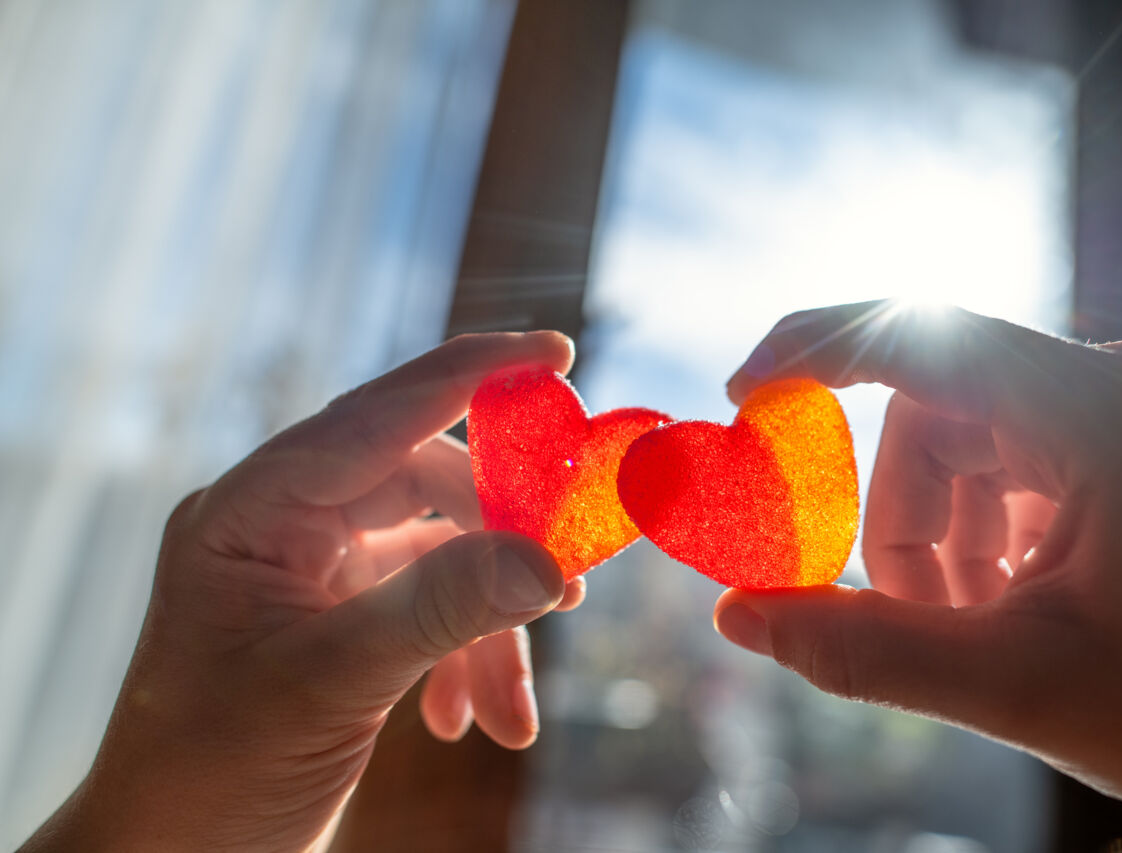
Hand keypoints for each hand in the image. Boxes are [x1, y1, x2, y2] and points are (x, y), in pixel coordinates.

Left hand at [22, 332, 582, 852]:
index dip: (472, 375)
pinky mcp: (342, 615)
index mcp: (252, 511)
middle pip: (427, 486)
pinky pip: (431, 606)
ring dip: (488, 627)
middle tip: (572, 584)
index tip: (556, 351)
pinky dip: (467, 659)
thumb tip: (546, 560)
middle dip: (501, 543)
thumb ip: (437, 611)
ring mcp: (315, 569)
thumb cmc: (209, 776)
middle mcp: (284, 525)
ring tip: (513, 709)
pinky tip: (472, 721)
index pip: (377, 416)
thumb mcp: (328, 686)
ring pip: (441, 555)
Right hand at [713, 301, 1121, 848]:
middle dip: (902, 519)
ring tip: (977, 628)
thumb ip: (867, 650)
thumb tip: (738, 615)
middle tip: (916, 619)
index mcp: (1112, 417)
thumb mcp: (1022, 689)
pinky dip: (986, 526)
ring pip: (968, 439)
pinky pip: (1015, 453)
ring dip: (943, 533)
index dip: (816, 352)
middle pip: (938, 413)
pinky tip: (1014, 603)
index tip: (739, 397)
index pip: (926, 334)